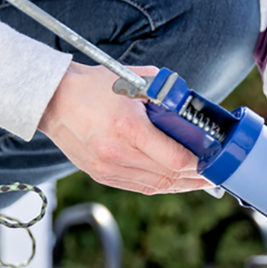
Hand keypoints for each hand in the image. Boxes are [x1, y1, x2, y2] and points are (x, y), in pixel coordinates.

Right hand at [38, 63, 207, 194]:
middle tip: (215, 174)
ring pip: (156, 185)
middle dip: (196, 178)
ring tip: (200, 180)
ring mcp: (107, 168)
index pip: (175, 158)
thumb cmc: (93, 86)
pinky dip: (160, 185)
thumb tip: (192, 107)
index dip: (199, 164)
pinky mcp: (100, 175)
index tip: (214, 160)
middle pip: (169, 176)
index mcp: (129, 128)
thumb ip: (167, 94)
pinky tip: (174, 181)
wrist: (51, 99)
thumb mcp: (136, 81)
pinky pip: (139, 187)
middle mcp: (117, 153)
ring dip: (181, 185)